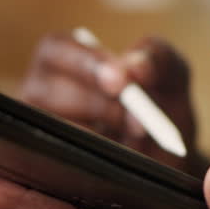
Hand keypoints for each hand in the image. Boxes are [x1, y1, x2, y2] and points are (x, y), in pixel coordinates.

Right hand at [20, 32, 200, 171]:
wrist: (168, 153)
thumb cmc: (161, 101)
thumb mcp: (171, 72)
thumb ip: (157, 56)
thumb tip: (134, 67)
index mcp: (65, 55)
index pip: (55, 49)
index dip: (85, 63)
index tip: (120, 81)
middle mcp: (42, 88)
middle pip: (47, 89)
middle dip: (97, 104)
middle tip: (137, 120)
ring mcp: (39, 127)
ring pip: (51, 127)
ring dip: (98, 134)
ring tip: (134, 139)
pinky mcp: (46, 159)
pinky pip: (57, 157)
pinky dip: (90, 157)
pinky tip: (116, 157)